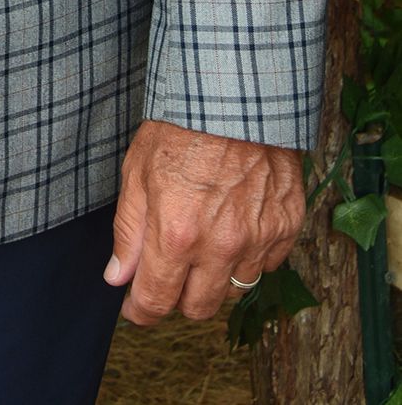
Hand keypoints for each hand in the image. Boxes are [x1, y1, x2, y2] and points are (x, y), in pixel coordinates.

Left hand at [105, 118, 305, 324]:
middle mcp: (220, 246)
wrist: (234, 93)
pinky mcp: (286, 228)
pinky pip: (266, 263)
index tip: (136, 307)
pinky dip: (249, 253)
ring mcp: (258, 239)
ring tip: (205, 235)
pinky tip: (235, 222)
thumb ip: (129, 231)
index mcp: (176, 234)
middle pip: (198, 308)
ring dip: (216, 274)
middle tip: (170, 269)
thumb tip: (118, 277)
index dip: (141, 311)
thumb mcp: (137, 170)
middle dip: (178, 296)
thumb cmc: (181, 125)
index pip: (156, 302)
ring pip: (233, 289)